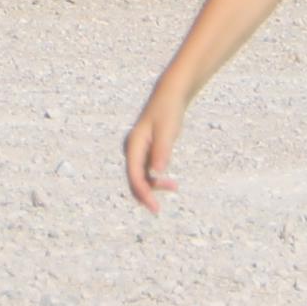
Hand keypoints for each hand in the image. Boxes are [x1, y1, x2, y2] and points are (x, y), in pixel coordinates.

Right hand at [124, 96, 185, 211]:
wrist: (169, 96)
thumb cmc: (169, 112)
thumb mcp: (168, 130)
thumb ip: (162, 150)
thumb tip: (158, 172)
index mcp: (133, 144)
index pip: (134, 175)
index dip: (143, 193)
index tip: (154, 206)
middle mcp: (131, 149)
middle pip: (134, 179)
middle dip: (145, 194)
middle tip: (157, 209)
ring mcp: (137, 151)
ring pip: (140, 177)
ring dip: (153, 187)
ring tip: (174, 186)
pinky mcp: (145, 151)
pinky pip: (146, 172)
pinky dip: (156, 180)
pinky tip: (170, 183)